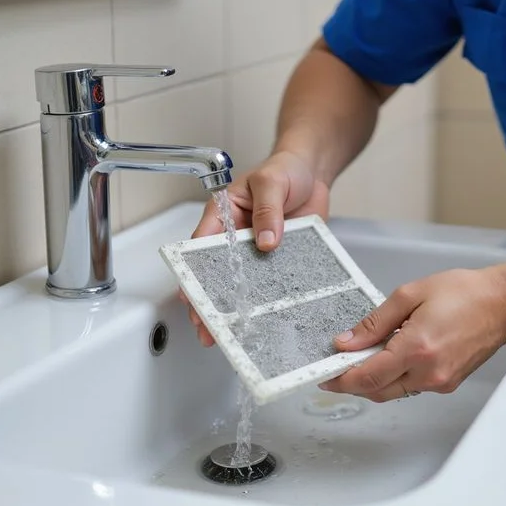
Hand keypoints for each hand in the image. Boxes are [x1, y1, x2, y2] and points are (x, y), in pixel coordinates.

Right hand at [180, 150, 330, 346]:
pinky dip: (268, 302)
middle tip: (207, 328)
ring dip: (237, 309)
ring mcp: (258, 252)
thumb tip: (266, 242)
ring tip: (229, 335)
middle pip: (217, 275)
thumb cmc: (285, 169)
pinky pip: (273, 283)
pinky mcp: (280, 260)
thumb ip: (267, 210)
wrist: (314, 173)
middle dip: (210, 302)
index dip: (193, 274)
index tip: (191, 296)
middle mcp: (237, 238)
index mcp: (224, 216)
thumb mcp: (272, 182)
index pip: (201, 248)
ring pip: (243, 285)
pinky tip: (265, 320)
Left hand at [320, 268, 505, 401]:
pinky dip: (396, 377)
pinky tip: (395, 356)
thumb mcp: (409, 295)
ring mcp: (440, 382)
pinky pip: (411, 387)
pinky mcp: (448, 383)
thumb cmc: (464, 293)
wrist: (504, 304)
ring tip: (369, 355)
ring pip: (394, 391)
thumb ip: (374, 322)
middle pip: (377, 391)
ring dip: (375, 380)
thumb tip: (347, 342)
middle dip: (354, 382)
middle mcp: (429, 372)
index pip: (367, 377)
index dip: (341, 379)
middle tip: (339, 367)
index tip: (324, 376)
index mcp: (416, 349)